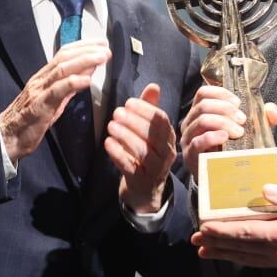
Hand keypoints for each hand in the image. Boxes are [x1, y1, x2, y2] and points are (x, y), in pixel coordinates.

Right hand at [0, 39, 109, 163]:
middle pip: (64, 57)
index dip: (83, 46)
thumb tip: (88, 71)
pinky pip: (56, 91)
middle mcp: (40, 79)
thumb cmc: (31, 120)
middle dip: (87, 50)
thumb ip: (70, 86)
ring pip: (61, 69)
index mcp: (44, 77)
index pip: (64, 53)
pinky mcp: (38, 106)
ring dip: (84, 61)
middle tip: (105, 48)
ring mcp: (38, 91)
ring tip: (101, 58)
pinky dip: (73, 83)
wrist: (9, 137)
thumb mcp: (55, 100)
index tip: (100, 43)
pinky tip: (86, 80)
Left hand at [105, 83, 176, 214]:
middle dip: (134, 121)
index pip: (161, 120)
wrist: (146, 190)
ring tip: (111, 126)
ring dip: (125, 136)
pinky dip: (118, 153)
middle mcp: (166, 153)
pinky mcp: (141, 181)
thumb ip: (150, 108)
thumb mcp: (150, 132)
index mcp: (169, 138)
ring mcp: (155, 169)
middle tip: (116, 113)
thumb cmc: (146, 154)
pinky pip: (130, 166)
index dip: (145, 109)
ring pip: (142, 151)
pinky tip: (108, 143)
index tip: (128, 102)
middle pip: (154, 135)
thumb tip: (154, 86)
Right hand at [179, 85, 276, 178]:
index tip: (238, 103)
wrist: (221, 176)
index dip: (221, 93)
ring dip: (223, 122)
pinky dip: (213, 137)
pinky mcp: (190, 154)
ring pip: (202, 120)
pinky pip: (198, 141)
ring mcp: (189, 138)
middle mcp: (191, 122)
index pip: (204, 93)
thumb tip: (272, 111)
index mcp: (201, 112)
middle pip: (204, 105)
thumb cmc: (232, 148)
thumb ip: (261, 118)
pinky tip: (225, 138)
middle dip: (226, 109)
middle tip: (243, 120)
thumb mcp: (248, 130)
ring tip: (238, 132)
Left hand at [191, 185, 276, 268]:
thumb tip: (265, 189)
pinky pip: (254, 261)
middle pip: (240, 248)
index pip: (246, 233)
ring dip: (222, 254)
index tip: (205, 228)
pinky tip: (228, 255)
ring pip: (244, 257)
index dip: (223, 232)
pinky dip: (237, 258)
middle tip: (194, 240)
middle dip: (215, 244)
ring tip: (203, 250)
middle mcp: (276, 250)